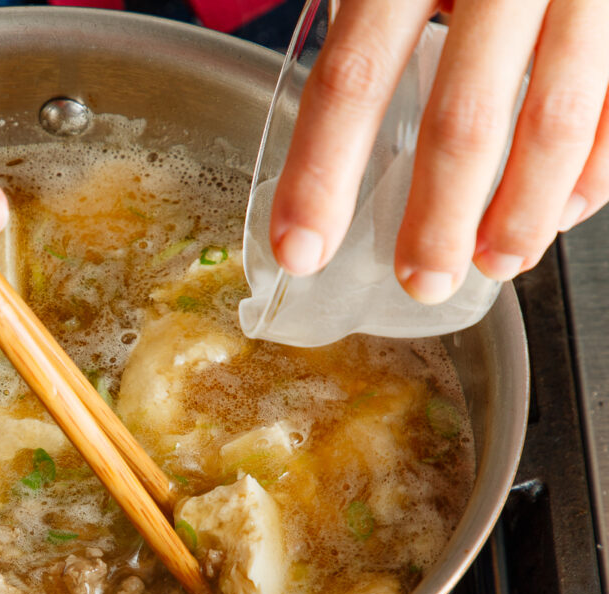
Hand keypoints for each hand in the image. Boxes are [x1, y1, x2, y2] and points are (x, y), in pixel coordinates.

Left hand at [270, 0, 608, 302]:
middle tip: (419, 281)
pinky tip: (567, 207)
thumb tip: (316, 100)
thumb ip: (358, 5)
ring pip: (559, 115)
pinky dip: (598, 163)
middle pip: (464, 118)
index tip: (299, 247)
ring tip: (494, 264)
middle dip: (437, 219)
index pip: (352, 78)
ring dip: (524, 208)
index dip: (321, 173)